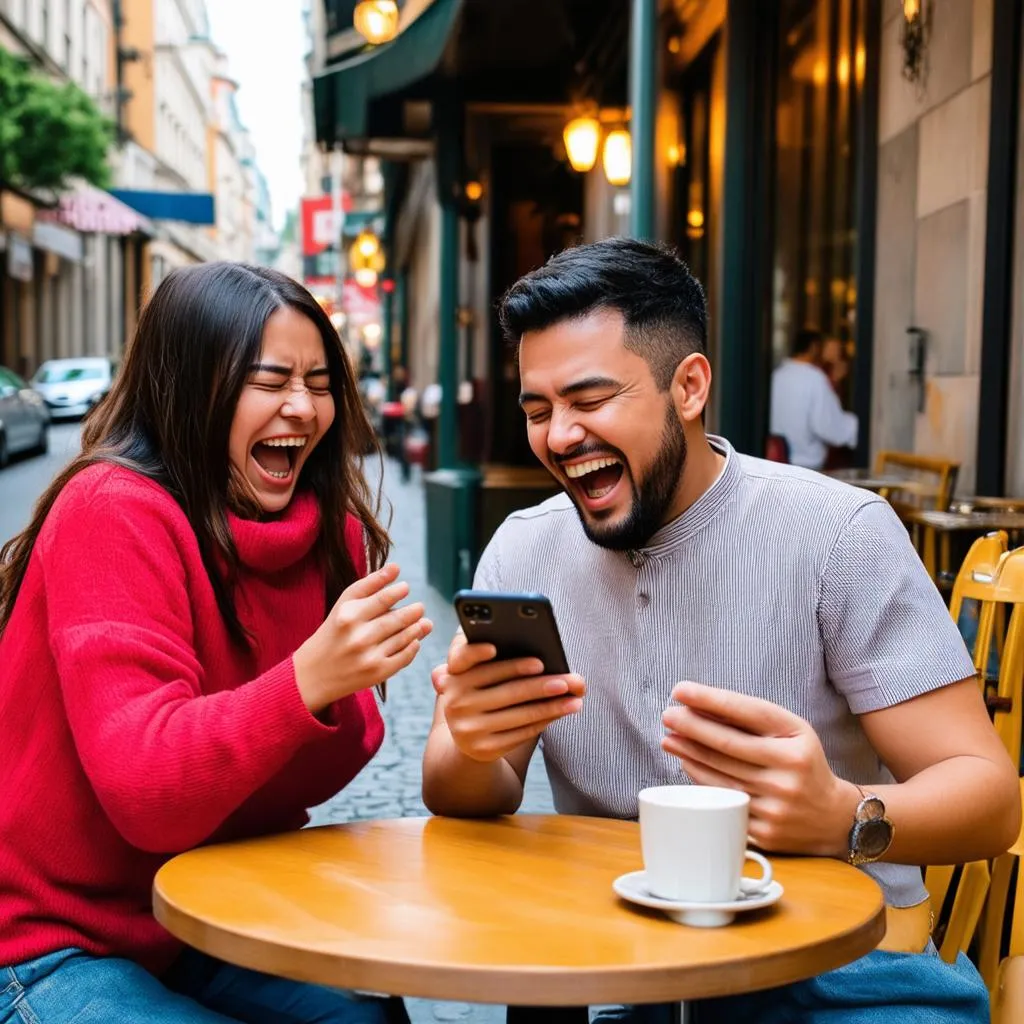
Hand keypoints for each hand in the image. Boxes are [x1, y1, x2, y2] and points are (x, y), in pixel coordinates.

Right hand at [293, 564, 432, 713]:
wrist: (313, 675)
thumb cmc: (333, 632)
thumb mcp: (343, 605)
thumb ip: (369, 585)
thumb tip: (396, 567)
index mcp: (348, 615)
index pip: (383, 598)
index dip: (399, 591)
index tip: (405, 588)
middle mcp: (358, 636)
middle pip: (396, 619)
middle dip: (413, 611)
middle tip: (420, 607)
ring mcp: (368, 656)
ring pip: (404, 637)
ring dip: (417, 628)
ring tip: (422, 622)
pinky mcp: (377, 673)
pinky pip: (404, 657)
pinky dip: (413, 647)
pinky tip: (414, 640)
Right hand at [433, 632, 585, 762]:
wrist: (466, 735)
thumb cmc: (481, 691)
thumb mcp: (477, 675)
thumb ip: (492, 661)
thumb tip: (540, 662)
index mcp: (454, 676)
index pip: (473, 661)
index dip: (497, 659)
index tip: (536, 662)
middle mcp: (456, 702)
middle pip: (510, 690)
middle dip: (543, 685)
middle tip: (570, 681)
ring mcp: (469, 728)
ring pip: (520, 714)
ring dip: (552, 706)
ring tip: (575, 698)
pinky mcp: (483, 748)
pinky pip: (522, 732)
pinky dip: (545, 720)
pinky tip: (561, 712)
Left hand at [661, 681, 859, 856]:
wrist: (833, 818)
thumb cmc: (803, 763)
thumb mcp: (791, 732)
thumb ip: (751, 718)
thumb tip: (702, 707)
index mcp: (796, 740)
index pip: (746, 712)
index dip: (709, 699)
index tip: (681, 690)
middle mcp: (788, 771)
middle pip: (726, 744)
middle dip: (690, 726)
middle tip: (668, 715)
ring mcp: (776, 804)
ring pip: (719, 774)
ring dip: (688, 754)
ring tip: (670, 739)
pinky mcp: (764, 831)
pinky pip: (722, 801)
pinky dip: (701, 781)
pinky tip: (688, 766)